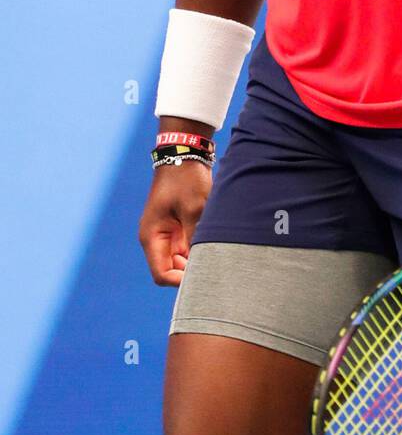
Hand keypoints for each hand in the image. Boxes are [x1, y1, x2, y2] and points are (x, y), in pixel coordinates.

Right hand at [138, 162, 211, 285]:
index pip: (161, 274)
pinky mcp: (178, 226)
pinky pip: (188, 247)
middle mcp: (156, 238)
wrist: (186, 153)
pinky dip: (199, 247)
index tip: (203, 273)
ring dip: (197, 258)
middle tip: (214, 263)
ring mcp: (167, 233)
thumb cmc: (186, 179)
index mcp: (151, 236)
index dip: (181, 280)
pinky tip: (214, 240)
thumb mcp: (194, 209)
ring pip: (182, 260)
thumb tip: (202, 264)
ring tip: (216, 249)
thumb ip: (195, 238)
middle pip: (172, 270)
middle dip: (191, 270)